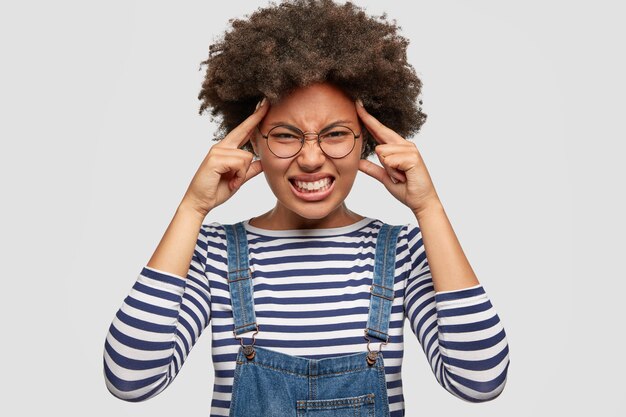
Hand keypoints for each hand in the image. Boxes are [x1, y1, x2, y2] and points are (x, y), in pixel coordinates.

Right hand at [181, 98, 268, 215]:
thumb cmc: (216, 190)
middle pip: (244, 131)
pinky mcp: (215, 158)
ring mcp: (217, 151)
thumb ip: (250, 170)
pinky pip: (240, 163)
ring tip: (232, 182)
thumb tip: (263, 162)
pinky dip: (239, 176)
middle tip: (267, 101)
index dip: (254, 119)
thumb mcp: (238, 179)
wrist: (200, 202)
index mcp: (226, 149)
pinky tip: (230, 182)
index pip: (243, 131)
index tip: (263, 106)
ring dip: (243, 174)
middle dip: (256, 117)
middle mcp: (221, 146)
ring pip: (247, 157)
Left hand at [355, 99, 439, 214]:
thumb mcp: (384, 177)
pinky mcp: (412, 157)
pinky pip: (389, 160)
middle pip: (379, 142)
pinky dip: (393, 172)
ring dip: (388, 170)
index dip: (368, 119)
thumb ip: (372, 168)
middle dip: (383, 160)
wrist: (421, 202)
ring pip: (381, 153)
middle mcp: (405, 145)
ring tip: (400, 177)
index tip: (358, 105)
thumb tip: (357, 162)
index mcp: (398, 147)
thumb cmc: (406, 189)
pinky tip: (404, 177)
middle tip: (398, 175)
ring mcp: (410, 149)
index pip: (379, 130)